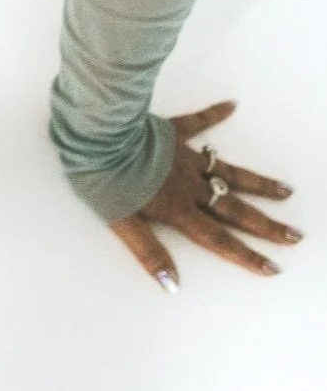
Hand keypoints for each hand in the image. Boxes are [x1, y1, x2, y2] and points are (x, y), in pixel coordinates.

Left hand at [110, 100, 301, 289]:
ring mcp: (183, 156)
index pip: (217, 239)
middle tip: (295, 235)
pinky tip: (232, 105)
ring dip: (257, 183)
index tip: (273, 267)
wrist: (95, 136)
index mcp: (177, 208)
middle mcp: (189, 184)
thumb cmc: (103, 179)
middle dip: (266, 225)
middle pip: (234, 208)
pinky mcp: (171, 131)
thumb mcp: (121, 222)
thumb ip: (148, 252)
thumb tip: (173, 285)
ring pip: (228, 172)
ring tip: (286, 190)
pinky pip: (197, 121)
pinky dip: (214, 113)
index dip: (245, 255)